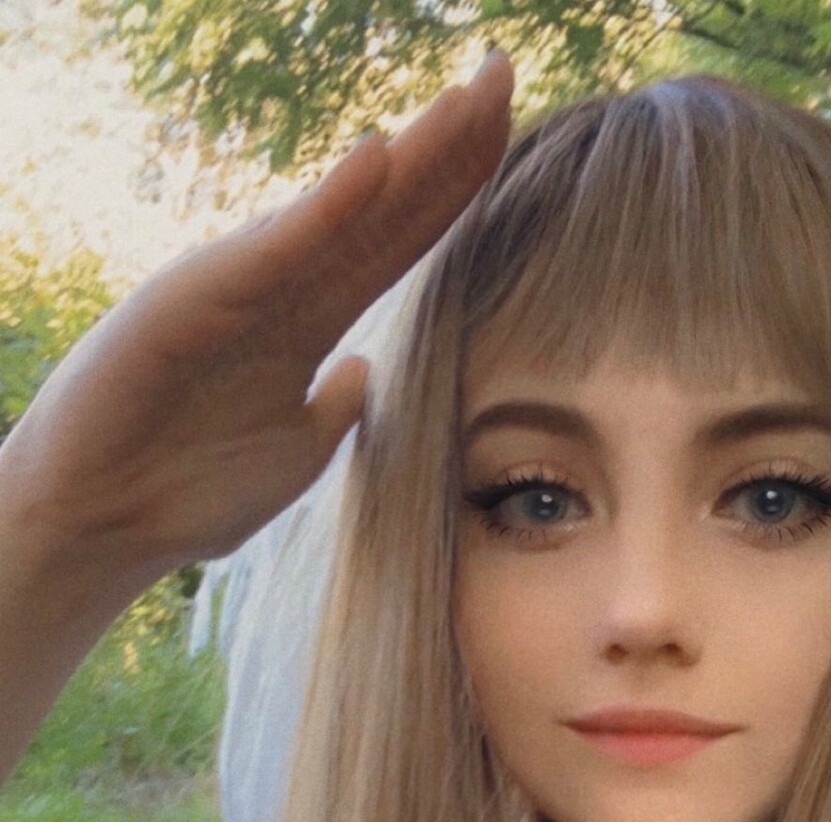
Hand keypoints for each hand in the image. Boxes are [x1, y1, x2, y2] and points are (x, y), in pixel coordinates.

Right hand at [0, 51, 513, 592]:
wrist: (102, 522)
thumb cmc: (188, 492)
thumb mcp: (293, 453)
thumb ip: (335, 410)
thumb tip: (367, 369)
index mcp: (312, 322)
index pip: (400, 240)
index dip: (456, 187)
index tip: (512, 128)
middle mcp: (282, 290)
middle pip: (382, 208)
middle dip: (446, 145)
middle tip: (505, 73)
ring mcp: (240, 288)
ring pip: (339, 215)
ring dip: (405, 159)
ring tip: (463, 102)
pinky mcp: (194, 300)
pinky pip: (274, 251)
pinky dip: (325, 208)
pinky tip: (376, 163)